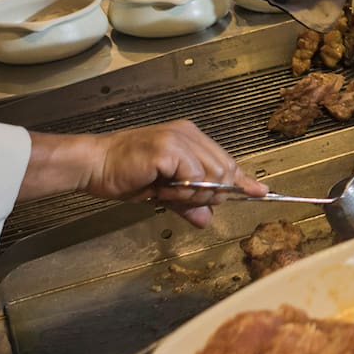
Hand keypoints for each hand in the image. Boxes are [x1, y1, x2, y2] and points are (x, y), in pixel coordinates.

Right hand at [80, 120, 265, 227]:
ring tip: (168, 192)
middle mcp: (189, 134)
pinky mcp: (169, 149)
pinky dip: (182, 191)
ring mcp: (179, 139)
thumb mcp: (164, 192)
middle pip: (225, 169)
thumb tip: (208, 219)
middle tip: (184, 199)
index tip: (259, 192)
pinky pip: (193, 178)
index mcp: (191, 139)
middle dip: (211, 192)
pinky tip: (163, 189)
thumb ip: (188, 202)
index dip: (241, 180)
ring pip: (212, 174)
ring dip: (194, 194)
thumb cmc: (125, 174)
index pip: (226, 161)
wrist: (95, 165)